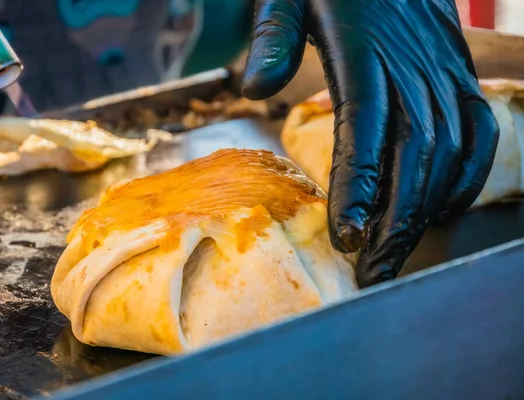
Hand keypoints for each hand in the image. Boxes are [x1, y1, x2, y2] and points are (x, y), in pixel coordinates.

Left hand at [242, 0, 498, 287]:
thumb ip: (273, 37)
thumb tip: (255, 89)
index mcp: (363, 49)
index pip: (366, 128)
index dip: (360, 186)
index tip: (347, 237)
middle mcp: (411, 64)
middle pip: (414, 153)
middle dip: (395, 219)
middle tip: (372, 270)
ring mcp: (441, 70)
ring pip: (450, 150)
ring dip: (425, 209)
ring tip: (395, 254)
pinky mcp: (456, 74)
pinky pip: (477, 130)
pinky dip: (465, 176)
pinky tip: (439, 210)